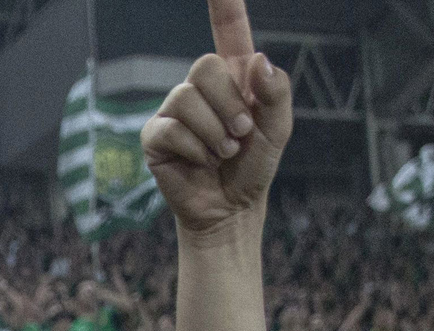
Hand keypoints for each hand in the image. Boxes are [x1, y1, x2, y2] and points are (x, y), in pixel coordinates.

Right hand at [142, 0, 290, 242]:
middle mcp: (200, 88)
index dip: (225, 5)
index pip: (229, 30)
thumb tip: (256, 62)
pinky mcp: (155, 137)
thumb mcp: (278, 128)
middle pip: (203, 66)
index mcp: (233, 77)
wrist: (232, 207)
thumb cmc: (255, 166)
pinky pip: (169, 128)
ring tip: (222, 153)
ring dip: (213, 132)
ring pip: (186, 99)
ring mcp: (174, 111)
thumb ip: (277, 92)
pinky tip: (201, 161)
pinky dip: (194, 148)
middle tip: (239, 134)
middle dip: (228, 104)